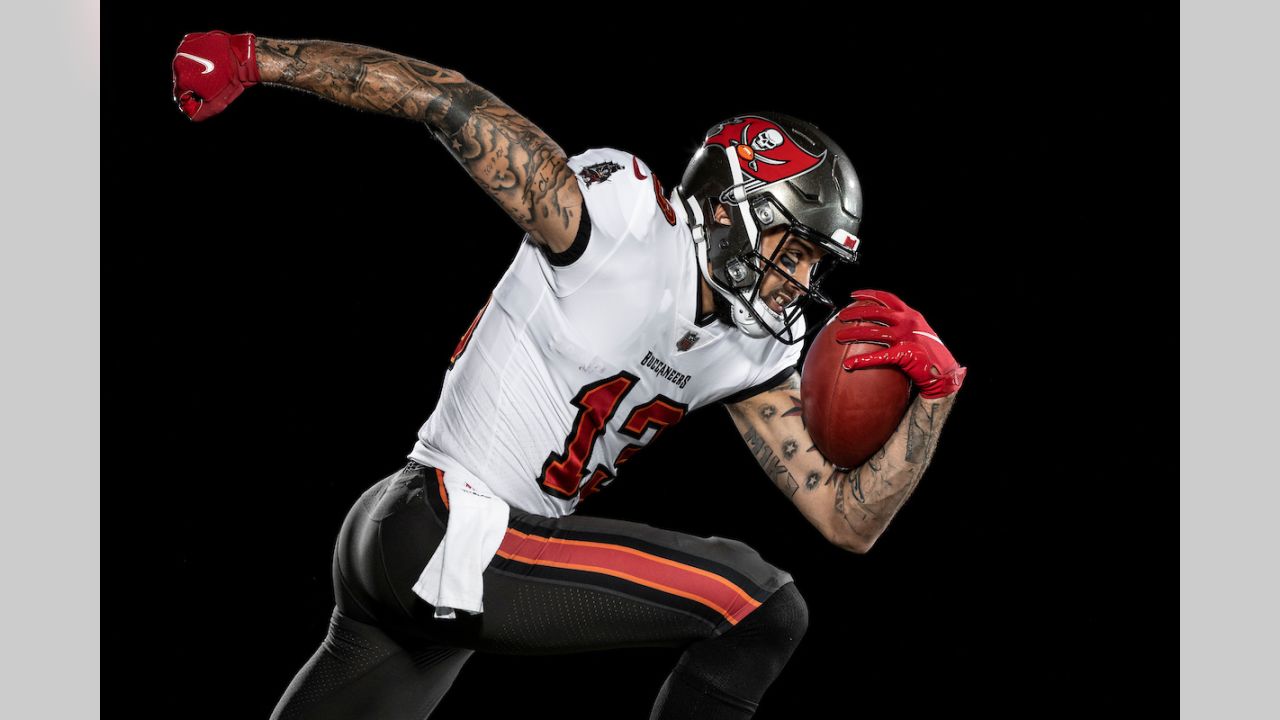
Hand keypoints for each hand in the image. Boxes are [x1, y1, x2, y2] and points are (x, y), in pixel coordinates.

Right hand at [172, 31, 259, 121]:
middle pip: (180, 79)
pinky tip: (208, 59)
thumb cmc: (231, 82)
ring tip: (210, 70)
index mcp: (182, 79)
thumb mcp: (216, 104)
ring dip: (192, 70)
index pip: (180, 95)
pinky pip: (187, 52)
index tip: (202, 97)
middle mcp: (178, 63)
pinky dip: (194, 57)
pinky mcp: (189, 39)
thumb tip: (189, 115)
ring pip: (183, 65)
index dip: (191, 98)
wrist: (243, 58)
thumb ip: (199, 113)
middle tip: (210, 82)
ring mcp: (182, 49)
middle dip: (192, 84)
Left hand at [834, 289, 965, 398]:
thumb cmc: (929, 355)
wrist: (944, 371)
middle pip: (877, 311)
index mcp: (911, 315)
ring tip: (838, 336)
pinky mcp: (906, 353)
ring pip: (874, 331)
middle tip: (841, 317)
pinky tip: (849, 364)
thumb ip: (902, 327)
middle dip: (856, 312)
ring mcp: (907, 336)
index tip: (853, 296)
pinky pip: (878, 356)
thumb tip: (882, 328)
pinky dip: (862, 360)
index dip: (869, 294)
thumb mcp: (917, 334)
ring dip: (853, 333)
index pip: (888, 298)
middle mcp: (909, 321)